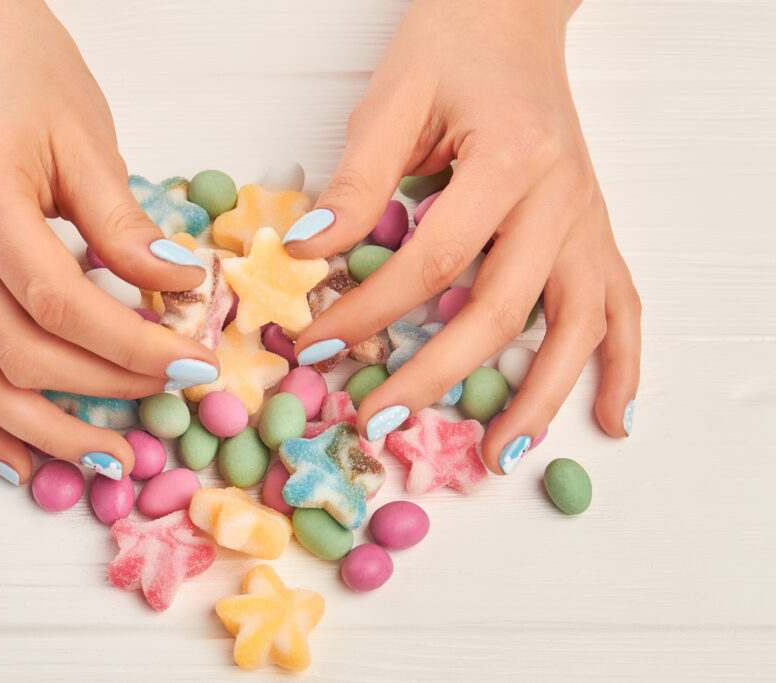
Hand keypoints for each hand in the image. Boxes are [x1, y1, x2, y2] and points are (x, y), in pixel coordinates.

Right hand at [0, 0, 216, 483]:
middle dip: (103, 390)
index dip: (132, 346)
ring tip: (107, 459)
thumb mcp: (90, 143)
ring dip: (43, 431)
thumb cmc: (32, 82)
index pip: (60, 302)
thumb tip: (177, 291)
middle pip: (19, 353)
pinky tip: (20, 457)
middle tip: (170, 404)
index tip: (194, 363)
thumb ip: (126, 226)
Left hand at [285, 0, 640, 473]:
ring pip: (576, 325)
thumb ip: (356, 183)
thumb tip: (308, 254)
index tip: (315, 344)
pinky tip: (613, 416)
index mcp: (508, 160)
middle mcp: (560, 198)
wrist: (510, 16)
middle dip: (436, 374)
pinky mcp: (594, 229)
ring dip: (539, 398)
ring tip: (496, 455)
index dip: (369, 312)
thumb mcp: (392, 102)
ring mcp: (586, 219)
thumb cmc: (450, 49)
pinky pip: (621, 305)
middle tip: (380, 418)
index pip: (433, 262)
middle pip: (501, 309)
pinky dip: (623, 365)